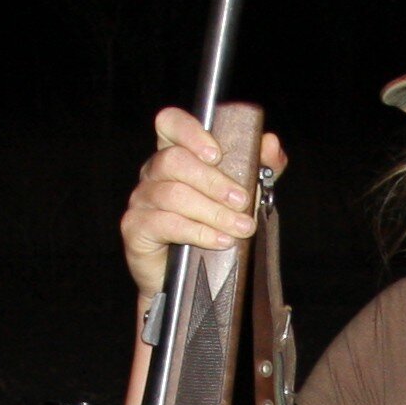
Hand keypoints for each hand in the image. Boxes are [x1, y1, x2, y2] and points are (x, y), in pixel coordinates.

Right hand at [116, 108, 286, 297]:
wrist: (188, 281)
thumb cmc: (212, 228)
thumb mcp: (243, 195)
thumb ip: (260, 166)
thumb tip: (269, 143)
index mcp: (175, 154)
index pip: (169, 123)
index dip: (189, 130)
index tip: (216, 153)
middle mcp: (152, 173)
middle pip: (174, 160)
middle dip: (214, 181)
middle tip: (242, 201)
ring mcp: (141, 200)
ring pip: (173, 194)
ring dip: (213, 211)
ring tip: (240, 228)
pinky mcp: (135, 228)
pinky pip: (164, 223)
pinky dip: (197, 231)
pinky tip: (219, 240)